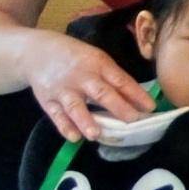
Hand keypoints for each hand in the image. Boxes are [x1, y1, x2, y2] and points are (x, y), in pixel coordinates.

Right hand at [25, 31, 154, 144]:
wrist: (38, 52)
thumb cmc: (77, 58)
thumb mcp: (97, 60)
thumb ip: (114, 78)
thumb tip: (137, 100)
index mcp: (99, 64)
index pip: (120, 80)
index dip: (136, 93)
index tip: (151, 107)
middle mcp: (81, 77)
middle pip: (100, 92)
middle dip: (117, 107)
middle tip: (132, 120)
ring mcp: (63, 89)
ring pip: (75, 106)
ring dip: (86, 120)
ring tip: (96, 134)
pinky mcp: (47, 100)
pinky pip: (56, 115)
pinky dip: (64, 126)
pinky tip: (74, 137)